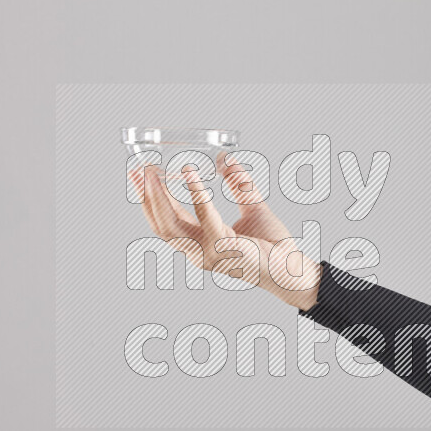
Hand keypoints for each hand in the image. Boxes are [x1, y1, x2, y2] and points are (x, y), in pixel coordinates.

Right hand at [129, 153, 320, 310]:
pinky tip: (191, 173)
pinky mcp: (223, 248)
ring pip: (172, 224)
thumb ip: (239, 185)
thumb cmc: (274, 246)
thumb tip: (228, 161)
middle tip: (137, 169)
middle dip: (146, 196)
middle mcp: (198, 252)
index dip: (151, 198)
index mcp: (200, 243)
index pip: (166, 220)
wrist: (292, 269)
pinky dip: (196, 193)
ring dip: (159, 195)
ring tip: (153, 171)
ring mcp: (208, 253)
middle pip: (161, 223)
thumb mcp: (253, 207)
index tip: (140, 175)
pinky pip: (205, 216)